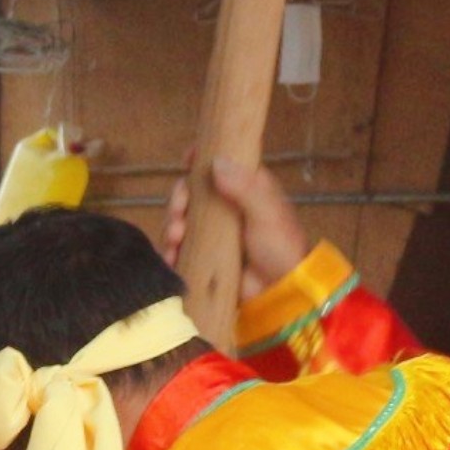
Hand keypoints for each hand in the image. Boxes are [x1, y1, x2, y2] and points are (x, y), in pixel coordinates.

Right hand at [162, 157, 309, 302]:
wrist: (278, 290)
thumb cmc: (279, 246)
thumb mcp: (266, 211)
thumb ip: (244, 186)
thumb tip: (216, 162)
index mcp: (241, 187)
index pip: (216, 165)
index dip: (198, 160)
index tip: (186, 161)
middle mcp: (222, 207)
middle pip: (188, 194)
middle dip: (177, 202)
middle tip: (178, 215)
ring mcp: (210, 233)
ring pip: (179, 221)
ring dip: (170, 228)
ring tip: (175, 240)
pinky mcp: (201, 257)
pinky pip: (177, 250)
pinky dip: (169, 252)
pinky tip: (171, 258)